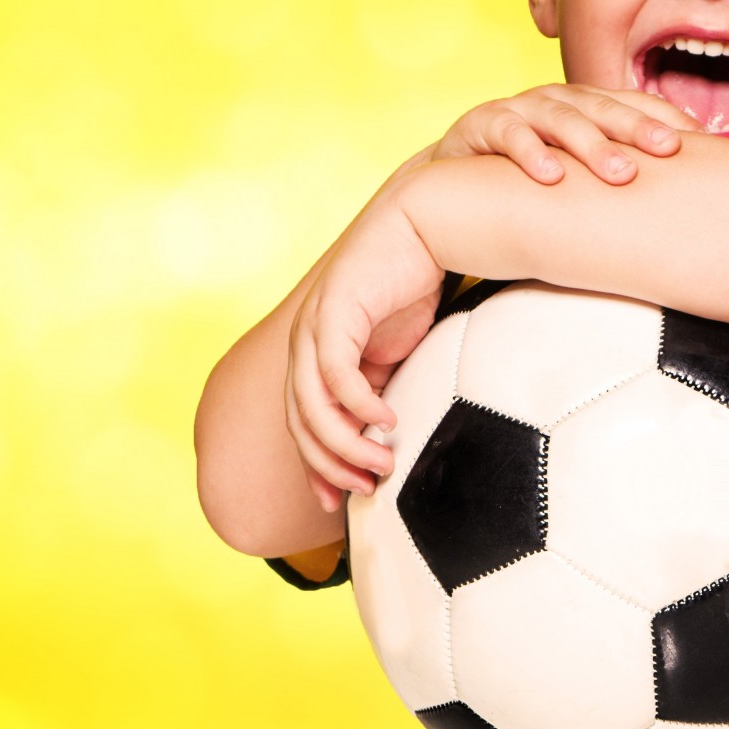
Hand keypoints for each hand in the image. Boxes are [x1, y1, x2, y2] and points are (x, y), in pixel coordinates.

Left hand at [285, 186, 441, 512]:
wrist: (426, 225)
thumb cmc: (415, 286)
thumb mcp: (398, 353)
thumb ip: (385, 391)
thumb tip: (391, 442)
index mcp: (317, 354)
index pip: (304, 423)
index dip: (318, 466)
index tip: (339, 503)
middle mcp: (306, 342)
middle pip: (301, 420)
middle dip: (329, 463)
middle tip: (363, 491)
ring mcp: (315, 325)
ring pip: (313, 402)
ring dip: (345, 442)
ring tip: (381, 464)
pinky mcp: (334, 309)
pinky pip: (336, 371)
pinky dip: (357, 403)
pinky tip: (386, 421)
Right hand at [431, 84, 697, 183]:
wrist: (453, 178)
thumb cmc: (525, 177)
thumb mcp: (574, 171)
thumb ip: (613, 175)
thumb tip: (681, 196)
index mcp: (585, 106)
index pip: (633, 104)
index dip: (666, 119)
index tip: (704, 143)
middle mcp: (556, 100)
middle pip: (603, 108)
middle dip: (638, 128)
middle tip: (669, 152)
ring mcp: (520, 109)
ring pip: (561, 118)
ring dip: (591, 144)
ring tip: (619, 173)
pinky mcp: (482, 124)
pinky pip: (509, 135)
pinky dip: (529, 152)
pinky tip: (549, 176)